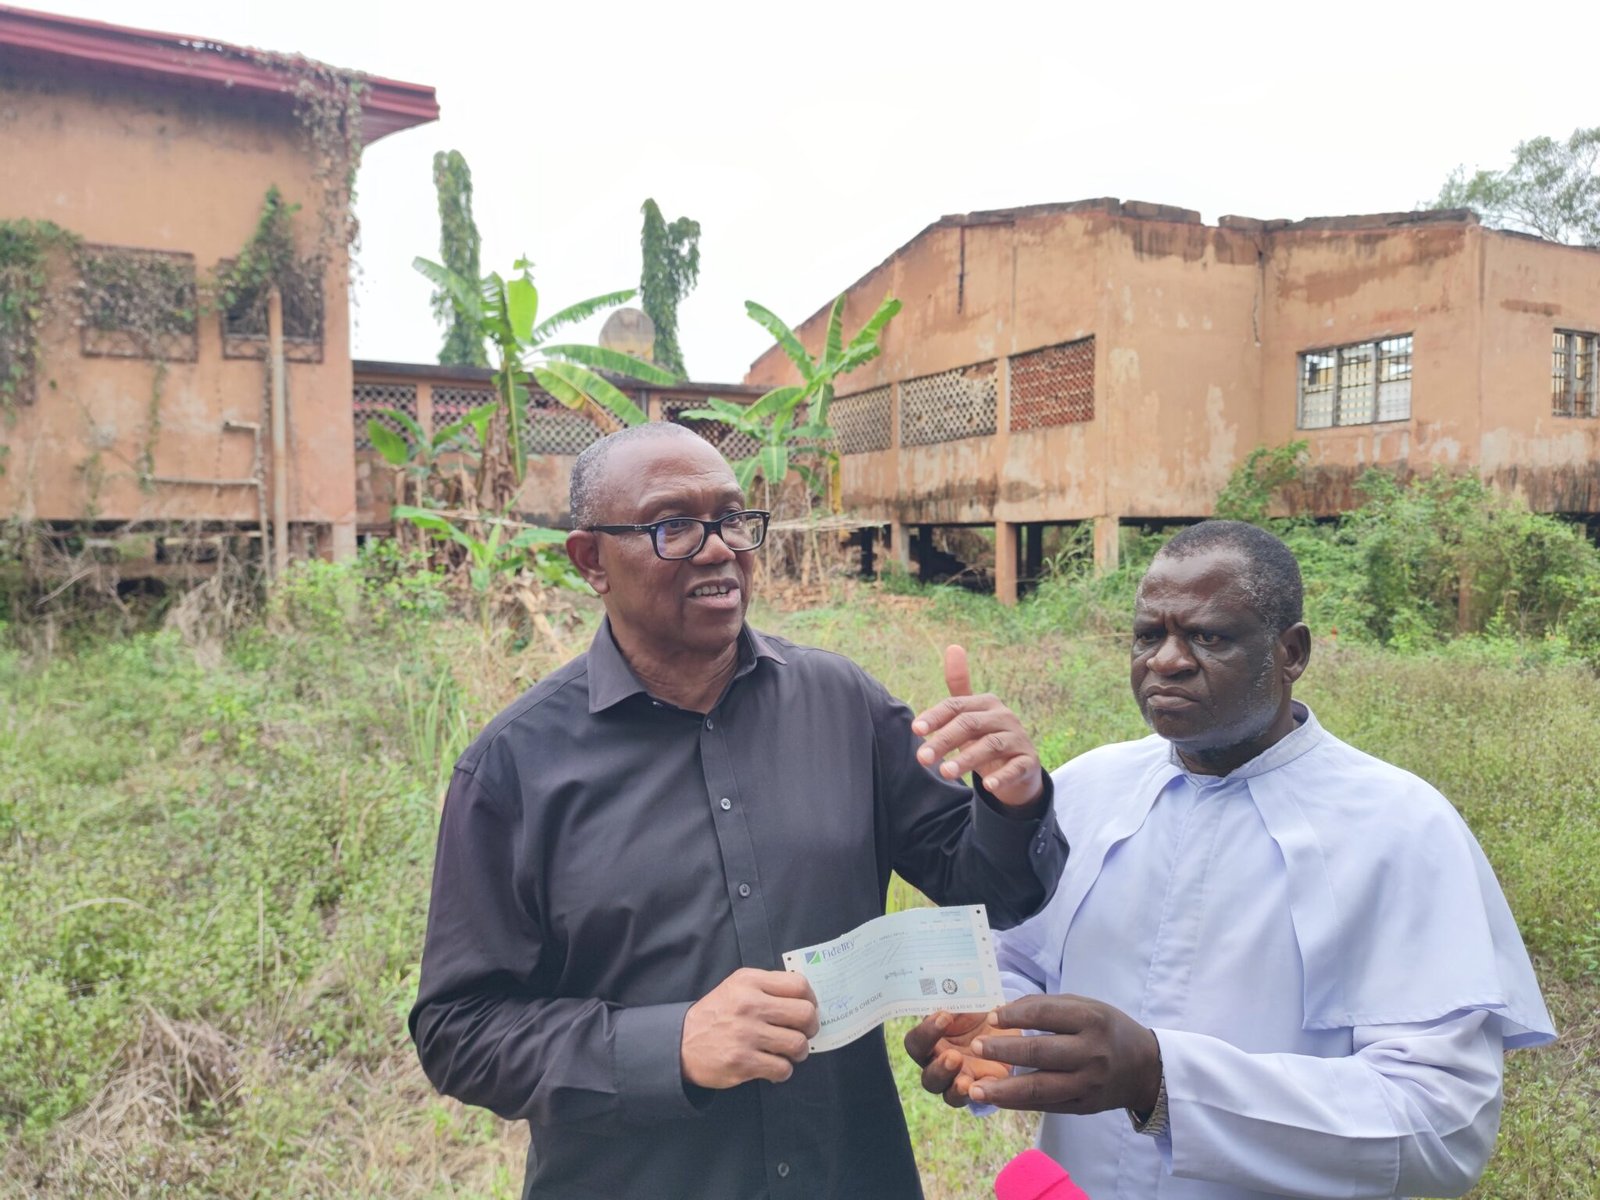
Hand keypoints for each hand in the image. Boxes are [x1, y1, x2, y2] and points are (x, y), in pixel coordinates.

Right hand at [680, 968, 819, 1088]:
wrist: (682, 1043)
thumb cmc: (717, 1013)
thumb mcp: (737, 987)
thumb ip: (768, 987)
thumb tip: (806, 1000)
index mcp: (749, 982)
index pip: (799, 985)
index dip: (811, 999)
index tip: (808, 1009)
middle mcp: (749, 1005)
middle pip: (805, 1014)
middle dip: (810, 1028)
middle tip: (802, 1033)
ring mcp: (746, 1034)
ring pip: (798, 1044)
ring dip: (798, 1052)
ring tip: (787, 1052)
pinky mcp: (743, 1062)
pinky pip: (783, 1069)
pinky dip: (783, 1070)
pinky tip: (772, 1065)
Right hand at [903, 1009, 1019, 1106]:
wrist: (1007, 1023)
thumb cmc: (977, 1010)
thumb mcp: (967, 1001)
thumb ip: (956, 1001)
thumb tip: (951, 990)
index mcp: (931, 1042)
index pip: (915, 1043)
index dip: (926, 1033)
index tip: (944, 1016)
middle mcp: (940, 1064)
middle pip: (928, 1078)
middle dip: (939, 1069)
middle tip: (954, 1056)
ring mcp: (961, 1080)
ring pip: (948, 1095)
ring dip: (955, 1088)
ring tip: (965, 1080)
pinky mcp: (984, 1089)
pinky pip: (979, 1099)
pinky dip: (982, 1094)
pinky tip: (989, 1086)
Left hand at [912, 645, 1043, 810]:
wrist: (1018, 769)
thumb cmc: (986, 737)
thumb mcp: (971, 713)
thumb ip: (958, 686)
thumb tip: (954, 646)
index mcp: (987, 702)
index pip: (957, 705)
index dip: (936, 716)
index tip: (916, 729)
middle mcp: (1004, 716)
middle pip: (970, 724)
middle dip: (944, 740)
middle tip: (922, 758)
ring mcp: (1018, 739)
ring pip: (991, 746)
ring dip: (966, 759)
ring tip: (945, 773)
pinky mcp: (1029, 762)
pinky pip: (1016, 768)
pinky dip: (1002, 776)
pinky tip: (987, 785)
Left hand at [965, 994, 1160, 1114]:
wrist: (1145, 1069)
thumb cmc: (1108, 1030)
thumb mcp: (1087, 1006)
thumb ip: (1048, 1007)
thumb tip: (1003, 1011)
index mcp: (1092, 1019)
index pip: (1045, 1014)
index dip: (1014, 1015)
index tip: (991, 1016)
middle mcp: (1091, 1052)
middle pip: (1039, 1052)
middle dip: (1002, 1050)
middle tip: (974, 1046)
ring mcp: (1087, 1083)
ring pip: (1039, 1088)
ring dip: (1003, 1089)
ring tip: (975, 1088)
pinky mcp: (1083, 1107)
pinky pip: (1045, 1106)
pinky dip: (1018, 1103)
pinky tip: (996, 1099)